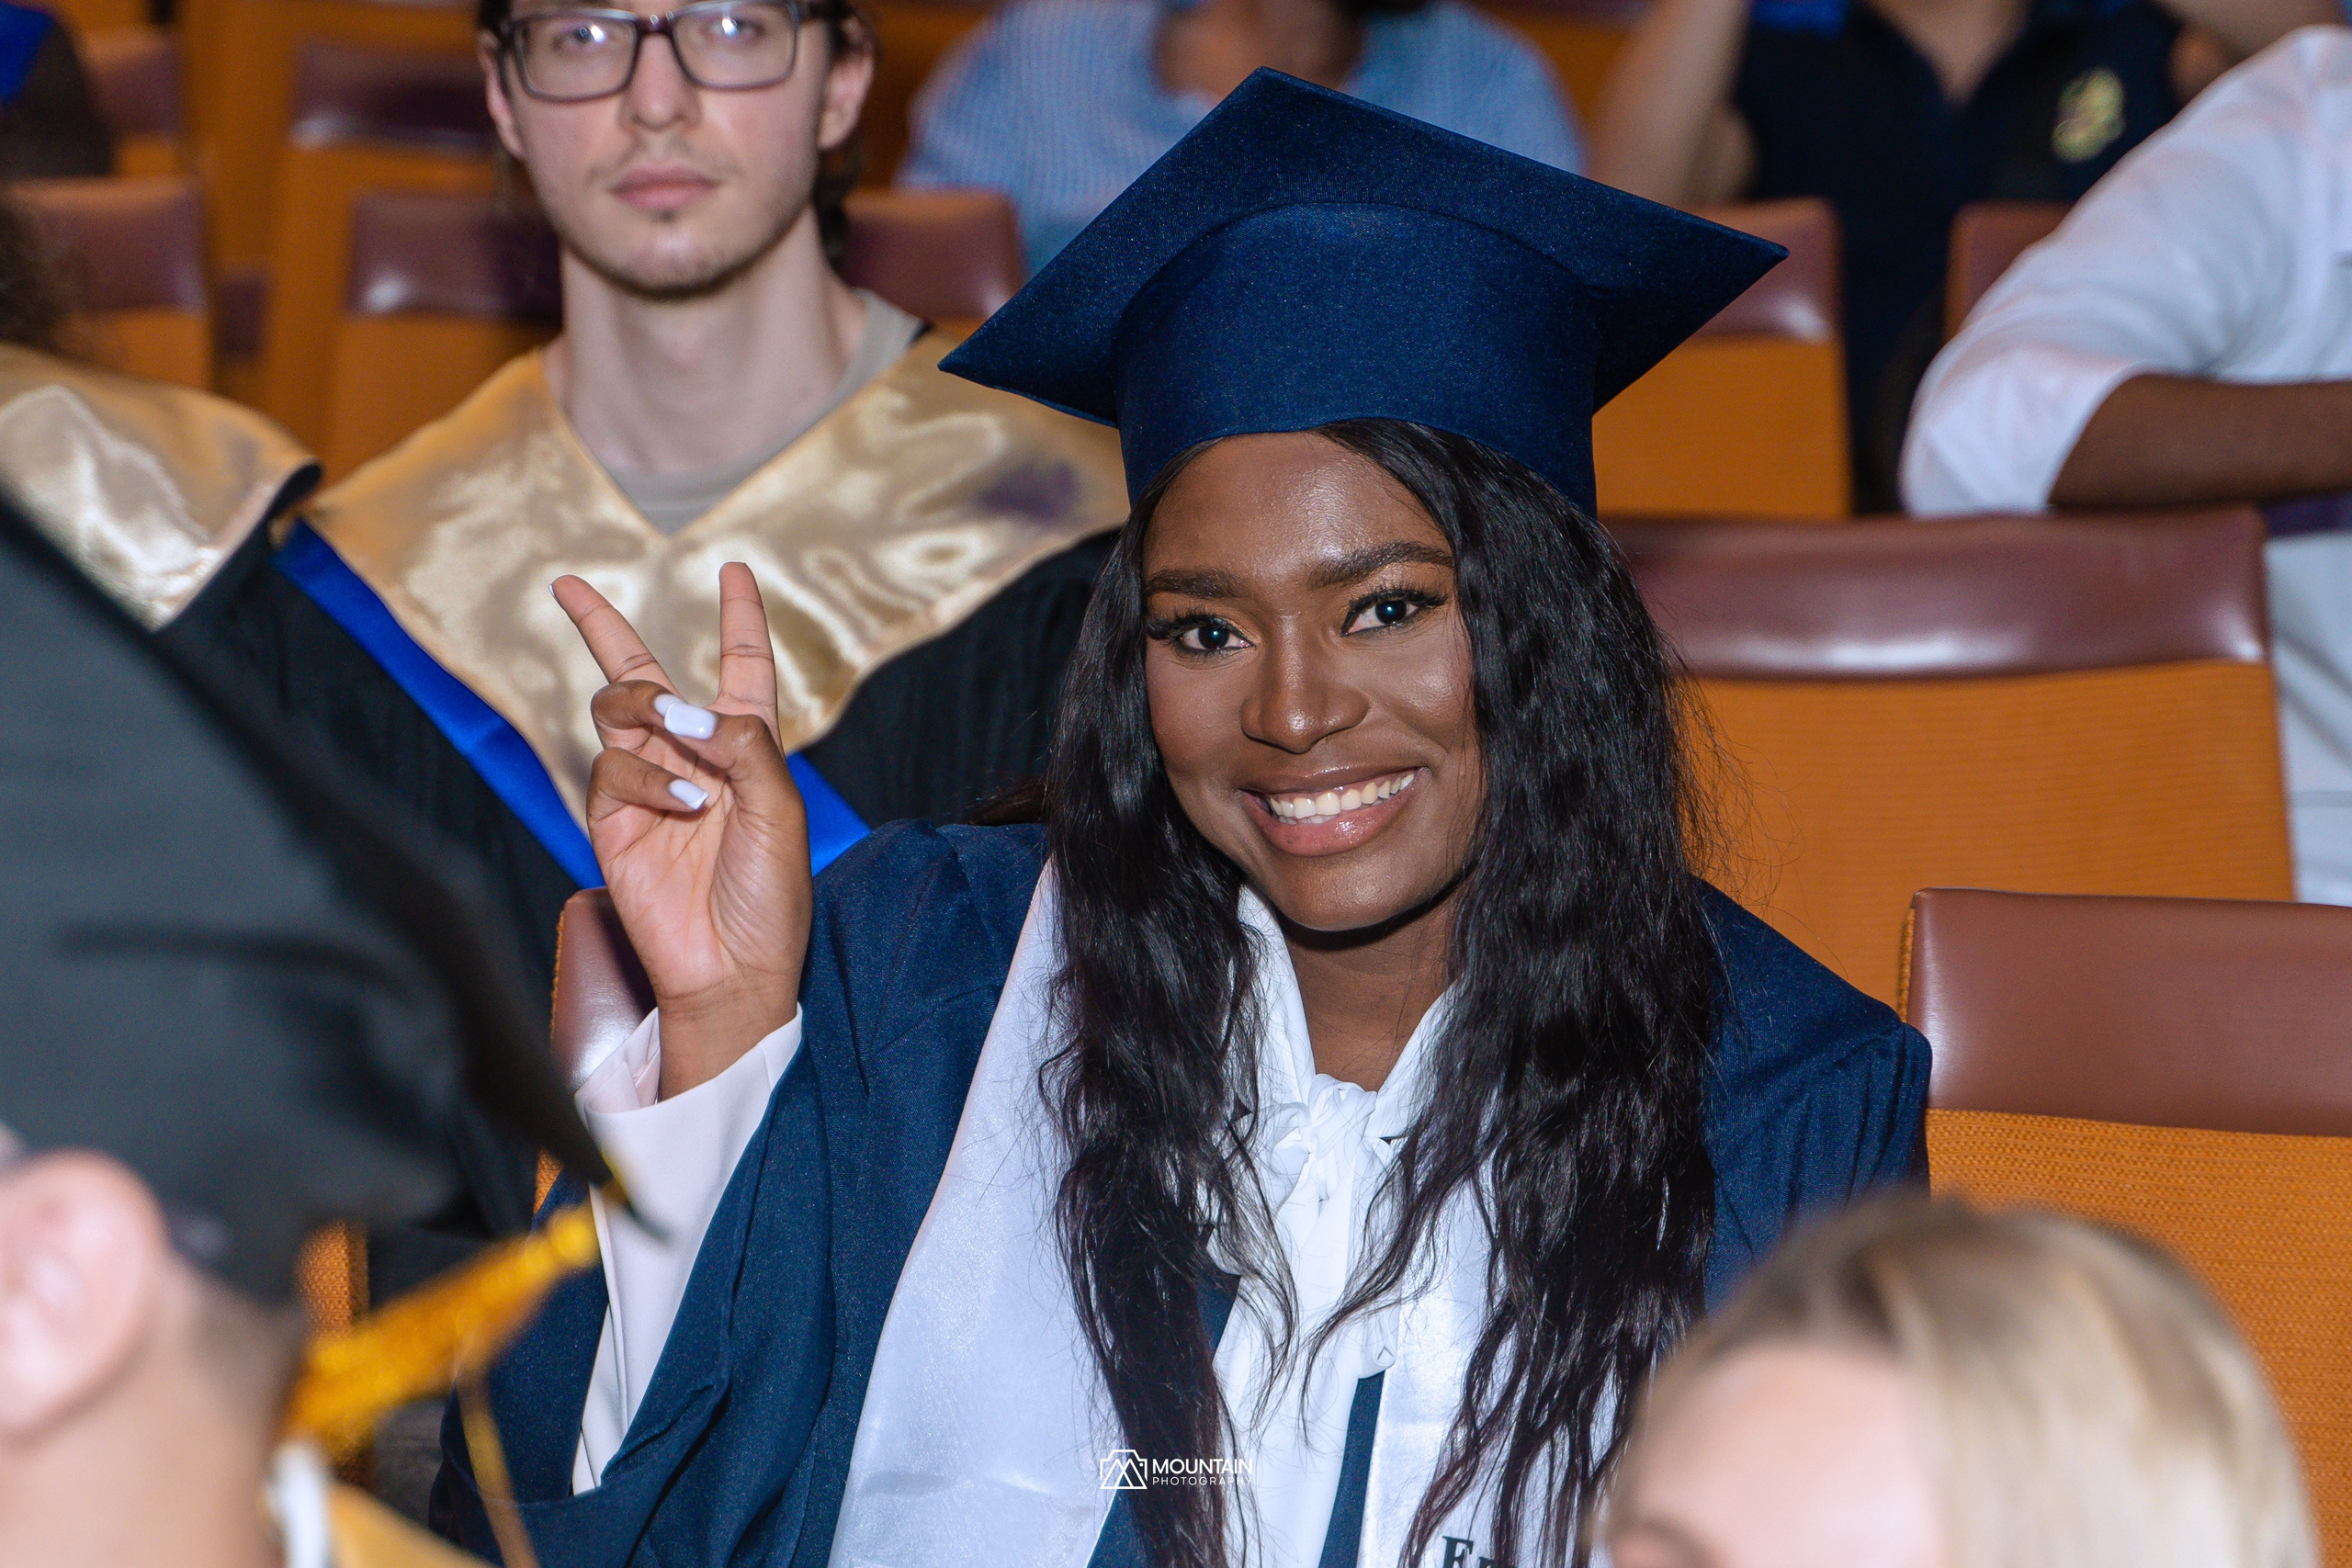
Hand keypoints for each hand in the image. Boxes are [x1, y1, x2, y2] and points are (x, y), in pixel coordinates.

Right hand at [554, 564, 811, 1097]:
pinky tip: (683, 806)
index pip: (741, 665)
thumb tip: (687, 707)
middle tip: (567, 588)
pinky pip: (612, 767)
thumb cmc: (770, 896)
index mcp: (747, 746)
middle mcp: (691, 756)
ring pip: (618, 708)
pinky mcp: (612, 818)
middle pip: (641, 673)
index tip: (733, 568)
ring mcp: (646, 784)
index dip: (739, 616)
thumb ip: (744, 745)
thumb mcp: (782, 809)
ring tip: (679, 743)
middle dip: (600, 625)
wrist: (732, 968)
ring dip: (647, 710)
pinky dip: (648, 777)